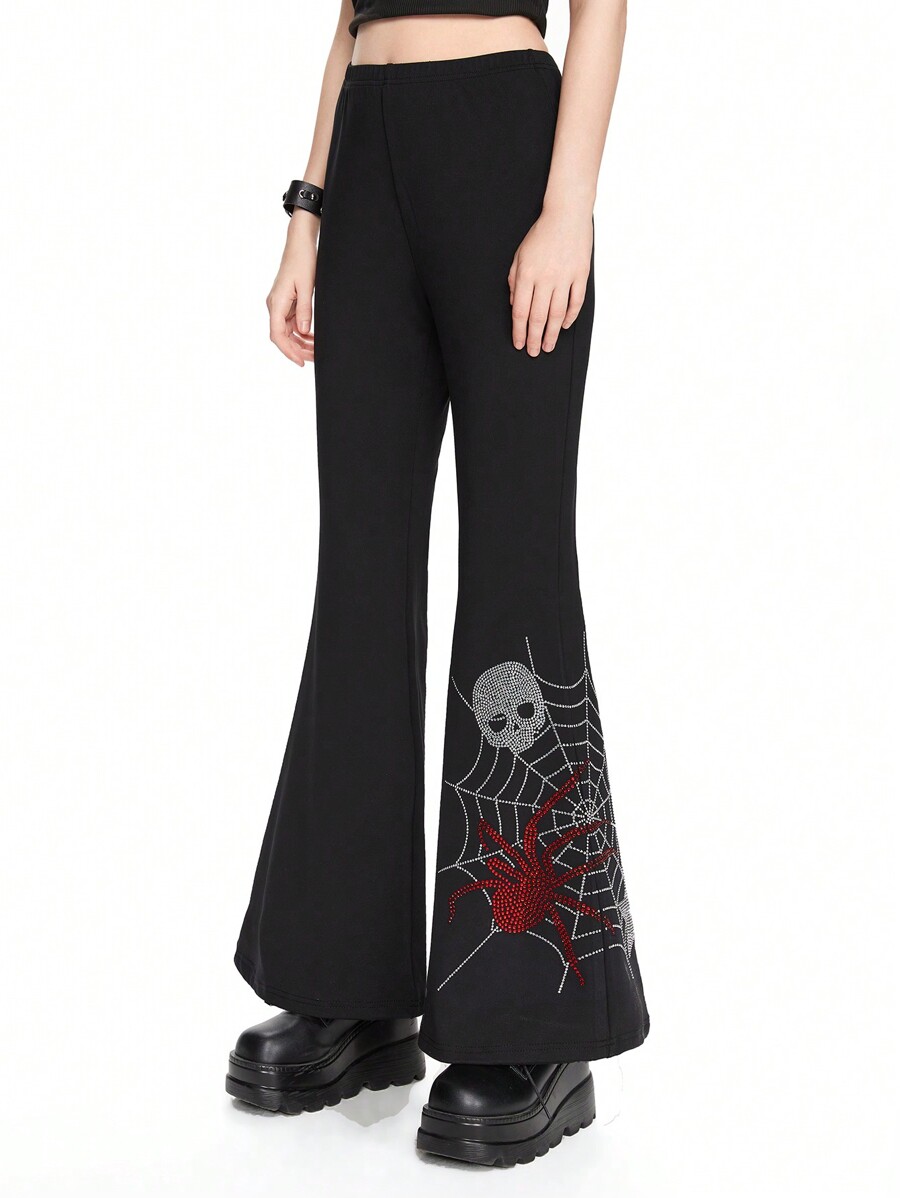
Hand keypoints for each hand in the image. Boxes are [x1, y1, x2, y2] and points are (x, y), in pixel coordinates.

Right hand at [267, 209, 318, 366]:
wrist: (300, 243)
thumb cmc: (303, 260)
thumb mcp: (306, 286)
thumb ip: (305, 310)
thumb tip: (303, 332)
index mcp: (276, 303)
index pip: (278, 335)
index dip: (288, 351)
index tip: (301, 362)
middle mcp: (275, 306)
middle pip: (283, 337)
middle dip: (298, 350)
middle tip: (316, 358)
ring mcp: (281, 305)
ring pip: (289, 332)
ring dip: (302, 343)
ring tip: (318, 350)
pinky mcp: (287, 303)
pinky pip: (293, 323)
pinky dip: (303, 333)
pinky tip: (314, 338)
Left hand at [508, 209, 592, 355]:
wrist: (567, 214)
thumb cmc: (541, 234)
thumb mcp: (519, 255)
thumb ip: (515, 280)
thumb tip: (516, 304)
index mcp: (527, 273)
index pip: (521, 311)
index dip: (519, 331)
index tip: (519, 343)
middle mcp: (546, 278)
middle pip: (538, 316)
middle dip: (534, 338)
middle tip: (534, 352)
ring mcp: (565, 277)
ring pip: (557, 314)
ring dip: (552, 333)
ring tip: (548, 346)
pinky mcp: (581, 274)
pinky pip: (576, 302)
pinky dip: (570, 316)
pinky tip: (563, 326)